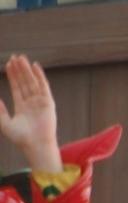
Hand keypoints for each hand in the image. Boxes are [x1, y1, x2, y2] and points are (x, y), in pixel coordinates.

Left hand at [0, 56, 59, 171]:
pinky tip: (35, 66)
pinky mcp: (48, 103)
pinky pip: (44, 87)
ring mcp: (41, 102)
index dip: (12, 76)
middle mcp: (32, 103)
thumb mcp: (4, 123)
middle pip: (24, 82)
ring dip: (27, 70)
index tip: (8, 64)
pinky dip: (40, 76)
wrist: (35, 145)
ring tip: (21, 58)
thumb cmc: (21, 138)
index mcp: (22, 107)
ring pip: (32, 82)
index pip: (16, 87)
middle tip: (15, 56)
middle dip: (19, 70)